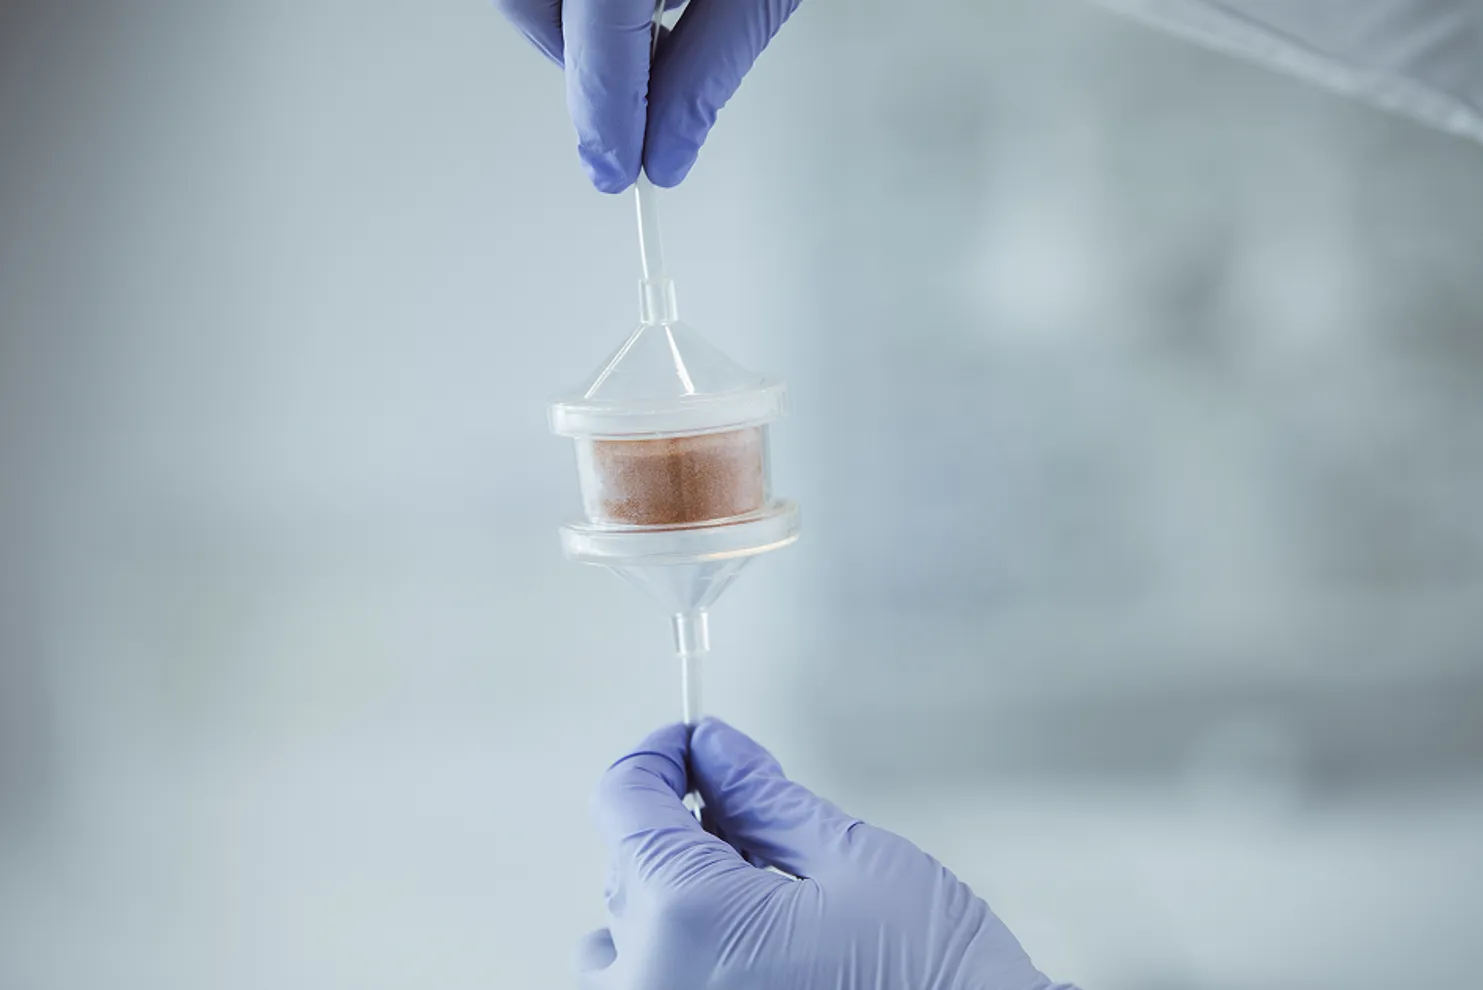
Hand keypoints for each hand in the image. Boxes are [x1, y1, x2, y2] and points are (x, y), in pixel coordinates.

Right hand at [495, 0, 801, 191]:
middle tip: (636, 100)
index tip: (619, 172)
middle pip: (534, 12)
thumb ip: (709, 68)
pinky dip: (583, 0)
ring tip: (652, 34)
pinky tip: (640, 0)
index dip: (608, 118)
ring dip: (577, 30)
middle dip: (581, 67)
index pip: (599, 39)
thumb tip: (666, 151)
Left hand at [578, 718, 1073, 989]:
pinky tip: (738, 943)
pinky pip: (643, 988)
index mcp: (687, 918)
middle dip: (676, 827)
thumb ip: (765, 799)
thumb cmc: (937, 980)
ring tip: (737, 889)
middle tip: (740, 807)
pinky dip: (666, 958)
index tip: (685, 743)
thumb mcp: (853, 860)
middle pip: (622, 869)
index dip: (657, 758)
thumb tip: (715, 750)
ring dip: (657, 902)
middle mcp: (655, 982)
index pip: (625, 804)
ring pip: (613, 946)